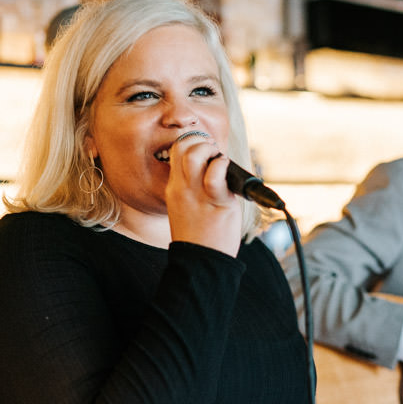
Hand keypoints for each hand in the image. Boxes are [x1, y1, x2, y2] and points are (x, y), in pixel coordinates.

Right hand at [165, 131, 241, 256]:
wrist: (201, 263)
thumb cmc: (199, 238)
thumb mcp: (186, 209)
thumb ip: (194, 189)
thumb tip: (214, 170)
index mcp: (174, 188)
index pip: (176, 152)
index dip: (192, 143)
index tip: (207, 150)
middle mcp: (182, 188)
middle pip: (182, 147)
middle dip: (200, 140)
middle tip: (214, 152)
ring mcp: (196, 194)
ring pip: (195, 154)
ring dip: (211, 149)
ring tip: (220, 160)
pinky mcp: (215, 201)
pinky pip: (215, 174)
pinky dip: (223, 165)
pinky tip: (228, 170)